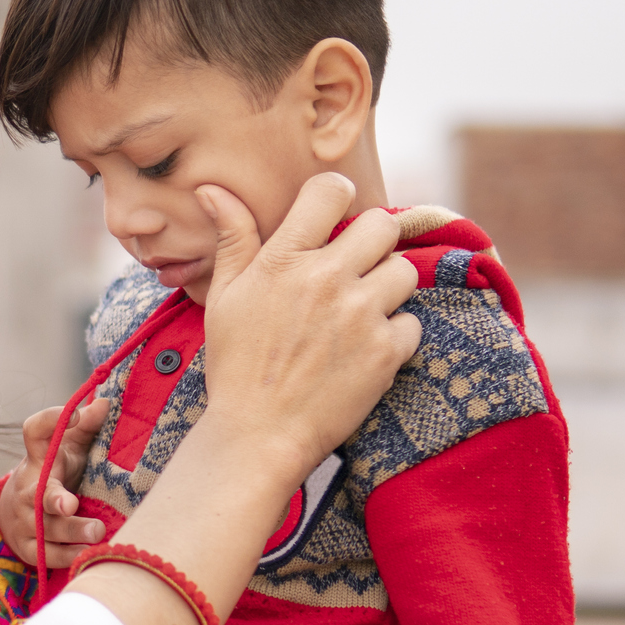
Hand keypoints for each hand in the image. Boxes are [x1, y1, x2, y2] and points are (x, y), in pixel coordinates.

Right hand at [0, 399, 111, 565]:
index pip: (36, 431)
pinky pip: (45, 556)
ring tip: (98, 531)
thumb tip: (105, 403)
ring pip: (44, 528)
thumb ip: (86, 426)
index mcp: (40, 457)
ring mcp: (24, 520)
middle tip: (70, 503)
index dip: (51, 419)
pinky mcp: (27, 548)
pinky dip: (67, 557)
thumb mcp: (69, 447)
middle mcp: (28, 487)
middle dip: (53, 498)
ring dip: (71, 531)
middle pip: (37, 492)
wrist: (17, 512)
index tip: (76, 414)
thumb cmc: (55, 473)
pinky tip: (88, 555)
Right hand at [196, 173, 421, 487]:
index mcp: (283, 260)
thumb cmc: (235, 366)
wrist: (257, 436)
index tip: (332, 221)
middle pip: (383, 225)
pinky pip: (412, 324)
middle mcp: (326, 280)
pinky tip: (364, 351)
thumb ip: (232, 239)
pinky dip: (394, 336)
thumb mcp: (224, 298)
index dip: (336, 199)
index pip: (331, 192)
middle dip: (372, 242)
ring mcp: (360, 316)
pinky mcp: (386, 352)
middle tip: (354, 268)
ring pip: (405, 271)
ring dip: (388, 287)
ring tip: (361, 311)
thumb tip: (212, 189)